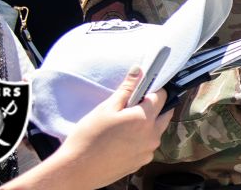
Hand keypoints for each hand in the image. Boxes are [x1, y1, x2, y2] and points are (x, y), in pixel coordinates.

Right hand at [43, 67, 171, 188]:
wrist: (76, 171)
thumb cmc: (88, 138)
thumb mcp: (106, 108)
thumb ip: (127, 89)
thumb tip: (139, 70)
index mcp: (145, 119)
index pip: (162, 96)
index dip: (153, 90)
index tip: (142, 91)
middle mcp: (152, 136)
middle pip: (164, 114)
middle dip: (154, 107)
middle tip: (133, 107)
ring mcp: (148, 151)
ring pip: (157, 131)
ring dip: (148, 125)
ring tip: (124, 126)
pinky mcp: (141, 163)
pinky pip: (148, 146)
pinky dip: (141, 140)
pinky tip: (122, 141)